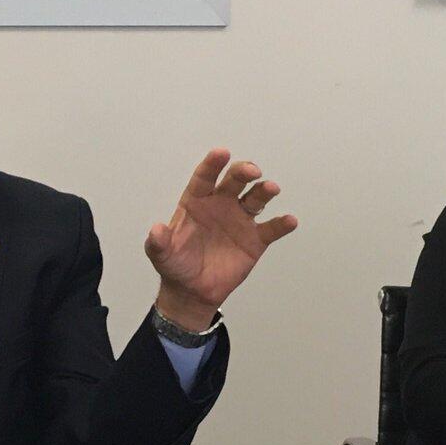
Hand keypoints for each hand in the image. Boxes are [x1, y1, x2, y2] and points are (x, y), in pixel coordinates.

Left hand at [145, 149, 297, 330]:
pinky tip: (289, 220)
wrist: (192, 292)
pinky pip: (271, 228)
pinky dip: (282, 224)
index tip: (221, 153)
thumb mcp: (161, 255)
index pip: (205, 177)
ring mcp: (239, 220)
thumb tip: (156, 230)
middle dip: (243, 171)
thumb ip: (158, 242)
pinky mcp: (255, 240)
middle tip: (252, 171)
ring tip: (270, 188)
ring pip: (255, 198)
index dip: (212, 164)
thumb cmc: (175, 266)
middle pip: (234, 181)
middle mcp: (220, 205)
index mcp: (197, 202)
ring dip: (264, 191)